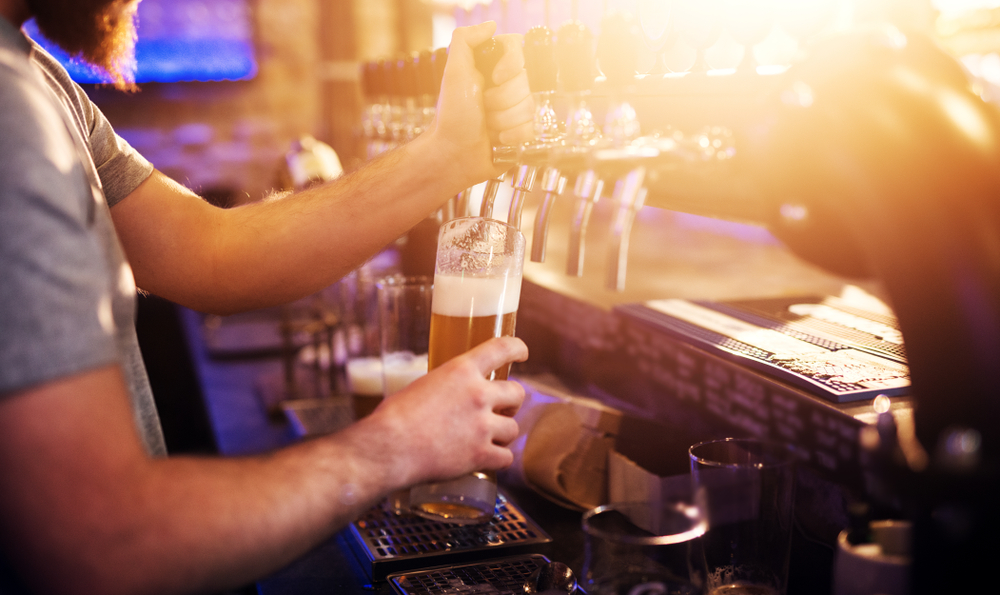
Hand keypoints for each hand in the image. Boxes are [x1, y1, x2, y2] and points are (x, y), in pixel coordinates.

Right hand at [364, 336, 528, 487]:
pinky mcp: (481, 455)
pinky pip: (506, 457)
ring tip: (489, 438)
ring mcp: (482, 426)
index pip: (501, 349)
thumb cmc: (394, 417)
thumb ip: (447, 386)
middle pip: (517, 393)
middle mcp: (478, 394)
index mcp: (461, 370)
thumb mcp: (423, 385)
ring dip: (504, 433)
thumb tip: (451, 396)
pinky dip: (498, 459)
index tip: (522, 353)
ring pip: (514, 428)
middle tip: (502, 409)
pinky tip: (487, 459)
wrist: (388, 448)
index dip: (517, 348)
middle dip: (512, 402)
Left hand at [424, 22, 533, 187]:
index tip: (493, 78)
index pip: (517, 50)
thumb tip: (491, 25)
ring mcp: (514, 110)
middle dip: (501, 99)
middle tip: (482, 108)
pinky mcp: (521, 132)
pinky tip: (498, 140)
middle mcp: (504, 86)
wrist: (453, 155)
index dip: (510, 66)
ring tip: (487, 126)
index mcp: (490, 68)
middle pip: (524, 82)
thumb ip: (466, 40)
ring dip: (504, 120)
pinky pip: (532, 128)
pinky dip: (513, 136)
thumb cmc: (451, 116)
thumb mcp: (454, 72)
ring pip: (529, 106)